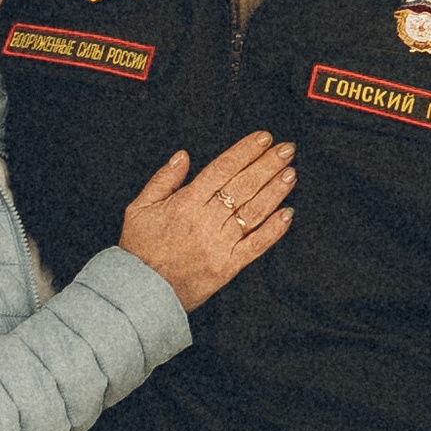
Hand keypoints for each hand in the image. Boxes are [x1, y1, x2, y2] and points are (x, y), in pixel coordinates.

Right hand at [119, 131, 296, 308]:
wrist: (141, 292)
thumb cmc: (139, 249)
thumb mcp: (139, 208)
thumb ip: (163, 180)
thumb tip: (183, 156)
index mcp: (185, 203)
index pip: (222, 169)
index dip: (246, 151)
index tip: (263, 138)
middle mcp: (205, 221)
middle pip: (243, 186)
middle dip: (268, 164)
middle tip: (286, 149)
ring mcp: (219, 245)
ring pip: (253, 212)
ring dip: (275, 191)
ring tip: (290, 173)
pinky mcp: (227, 267)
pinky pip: (256, 246)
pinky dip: (274, 230)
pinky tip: (288, 214)